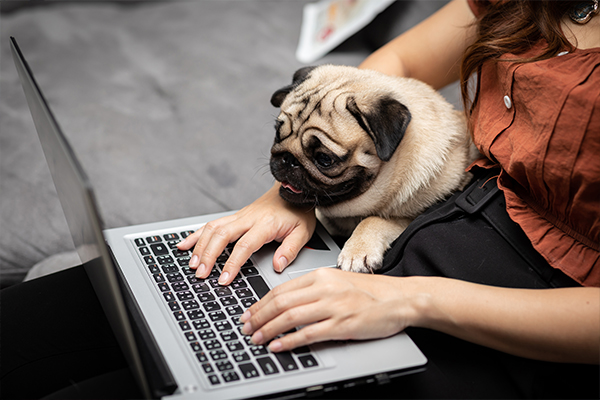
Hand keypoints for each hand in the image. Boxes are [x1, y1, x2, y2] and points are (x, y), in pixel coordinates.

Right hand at [177, 183, 315, 284]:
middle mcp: (249, 218)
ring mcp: (240, 216)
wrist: (294, 189)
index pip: (244, 245)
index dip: (232, 263)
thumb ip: (290, 250)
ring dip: (200, 246)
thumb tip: (278, 265)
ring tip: (192, 264)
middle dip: (208, 256)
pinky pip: (211, 224)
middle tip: (201, 274)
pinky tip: (184, 245)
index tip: (224, 278)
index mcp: (265, 224)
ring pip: (213, 228)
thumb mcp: (303, 232)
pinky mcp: (235, 217)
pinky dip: (196, 234)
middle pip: (221, 235)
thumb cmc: (298, 212)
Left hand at [239, 268, 415, 351]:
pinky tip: (279, 346)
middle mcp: (324, 288)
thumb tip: (287, 303)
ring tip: (257, 338)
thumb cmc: (371, 292)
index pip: (281, 290)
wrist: (399, 298)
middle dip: (258, 317)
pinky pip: (309, 334)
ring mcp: (333, 306)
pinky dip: (289, 341)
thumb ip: (314, 290)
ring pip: (290, 317)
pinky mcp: (342, 324)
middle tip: (246, 328)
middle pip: (281, 303)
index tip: (249, 313)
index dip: (260, 303)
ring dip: (268, 330)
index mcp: (321, 276)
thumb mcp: (338, 282)